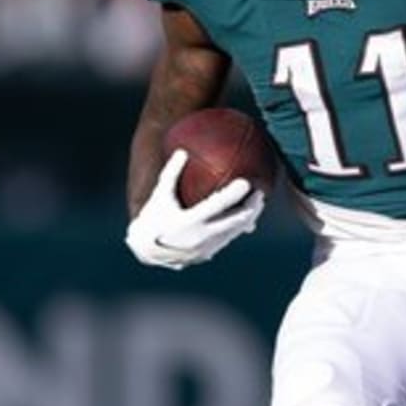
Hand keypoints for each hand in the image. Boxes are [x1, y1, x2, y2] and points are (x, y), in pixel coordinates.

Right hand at [125, 150, 264, 269]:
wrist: (145, 251)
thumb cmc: (152, 218)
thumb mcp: (159, 195)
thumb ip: (171, 173)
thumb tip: (182, 151)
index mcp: (188, 221)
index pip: (217, 205)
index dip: (234, 194)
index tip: (247, 182)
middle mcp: (200, 237)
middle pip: (235, 221)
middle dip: (251, 207)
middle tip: (260, 192)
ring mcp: (206, 248)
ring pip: (235, 232)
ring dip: (249, 218)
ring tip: (258, 204)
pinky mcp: (207, 254)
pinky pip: (228, 239)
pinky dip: (238, 228)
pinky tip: (247, 219)